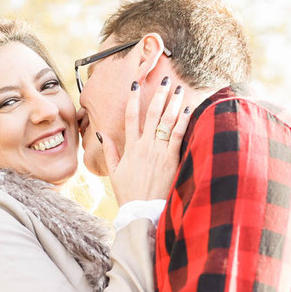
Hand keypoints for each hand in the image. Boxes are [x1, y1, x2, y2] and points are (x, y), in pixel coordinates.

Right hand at [102, 78, 191, 203]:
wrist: (142, 211)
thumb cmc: (129, 194)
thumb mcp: (114, 173)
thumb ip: (110, 152)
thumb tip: (103, 134)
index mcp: (130, 148)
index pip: (130, 117)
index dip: (132, 99)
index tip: (135, 85)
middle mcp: (144, 146)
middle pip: (151, 114)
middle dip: (158, 94)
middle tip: (164, 79)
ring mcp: (158, 152)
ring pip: (166, 121)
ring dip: (172, 103)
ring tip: (178, 89)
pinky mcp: (171, 159)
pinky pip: (178, 136)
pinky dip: (183, 121)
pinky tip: (187, 109)